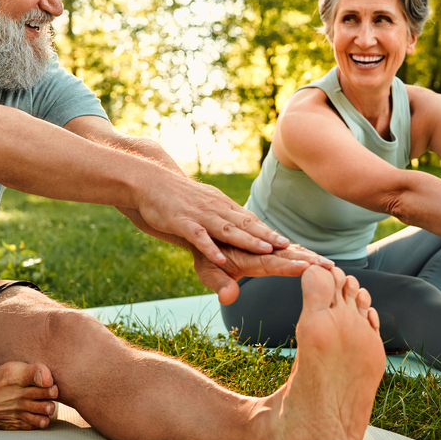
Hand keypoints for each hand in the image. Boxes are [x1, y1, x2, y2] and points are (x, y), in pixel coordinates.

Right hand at [134, 172, 289, 264]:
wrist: (151, 180)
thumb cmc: (180, 196)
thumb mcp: (206, 203)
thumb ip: (223, 217)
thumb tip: (242, 227)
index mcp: (222, 206)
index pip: (251, 221)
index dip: (269, 232)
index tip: (288, 243)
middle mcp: (216, 209)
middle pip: (246, 224)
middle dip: (268, 236)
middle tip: (288, 246)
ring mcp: (199, 215)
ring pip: (227, 229)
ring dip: (248, 240)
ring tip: (266, 250)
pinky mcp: (181, 221)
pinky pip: (197, 236)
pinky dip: (209, 247)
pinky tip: (219, 259)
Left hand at [192, 242, 333, 304]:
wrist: (204, 231)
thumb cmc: (206, 256)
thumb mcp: (207, 272)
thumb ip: (219, 284)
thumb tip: (228, 298)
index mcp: (247, 257)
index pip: (272, 263)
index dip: (290, 265)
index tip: (309, 267)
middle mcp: (259, 248)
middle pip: (287, 256)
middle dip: (309, 261)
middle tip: (330, 267)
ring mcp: (264, 245)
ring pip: (290, 250)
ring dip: (309, 256)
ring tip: (329, 264)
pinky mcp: (266, 242)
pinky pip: (286, 247)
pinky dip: (302, 252)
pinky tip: (316, 259)